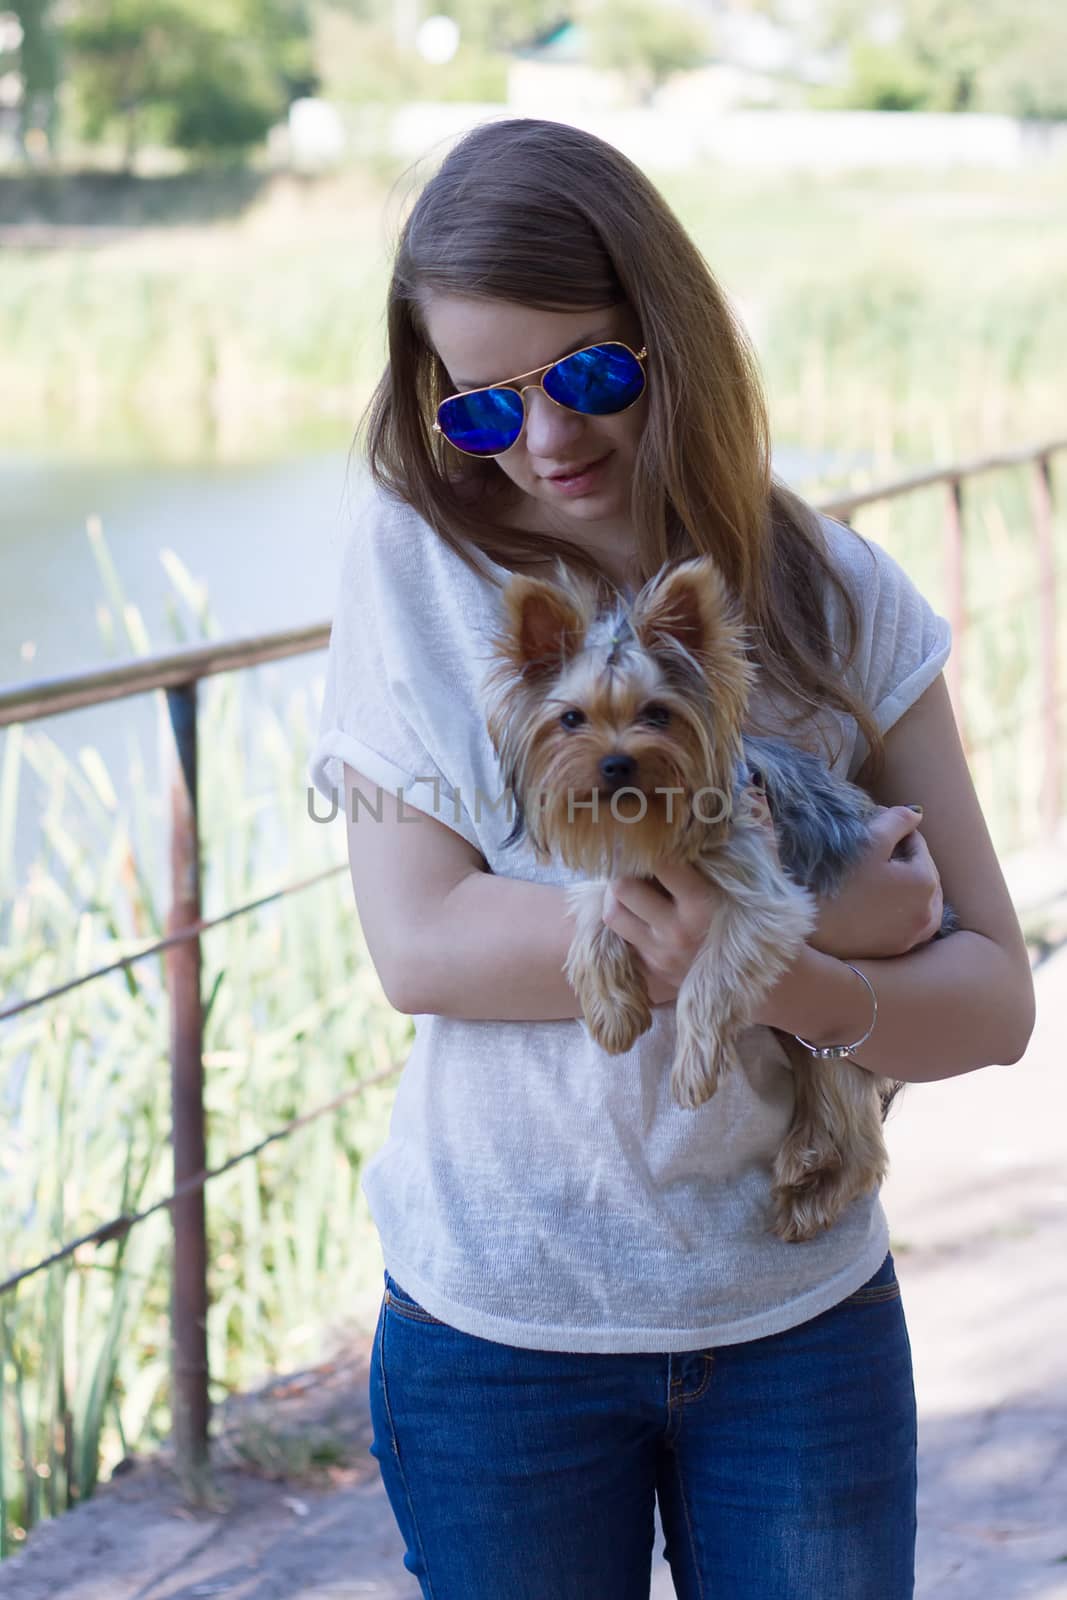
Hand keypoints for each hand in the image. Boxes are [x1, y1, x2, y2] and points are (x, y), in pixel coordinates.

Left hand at [602, 784, 777, 1003]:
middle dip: (626, 865)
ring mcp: (661, 952)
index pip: (661, 864)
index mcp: (705, 905)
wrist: (768, 983)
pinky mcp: (651, 968)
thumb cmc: (763, 916)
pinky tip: (634, 900)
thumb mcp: (765, 874)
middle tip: (632, 851)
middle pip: (625, 886)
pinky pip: (619, 933)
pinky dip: (621, 912)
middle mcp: (679, 932)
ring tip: (631, 874)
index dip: (650, 842)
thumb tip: (749, 785)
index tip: (649, 826)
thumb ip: (758, 831)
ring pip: (613, 909)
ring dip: (616, 889)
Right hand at [810, 804, 944, 960]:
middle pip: (923, 871)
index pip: (918, 844)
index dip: (896, 832)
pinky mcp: (902, 948)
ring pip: (923, 898)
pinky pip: (914, 920)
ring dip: (910, 883)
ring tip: (883, 876)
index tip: (874, 827)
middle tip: (877, 850)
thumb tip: (917, 813)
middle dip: (905, 858)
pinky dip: (906, 907)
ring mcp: (916, 932)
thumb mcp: (868, 842)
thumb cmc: (839, 881)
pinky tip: (886, 902)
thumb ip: (897, 821)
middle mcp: (929, 910)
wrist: (812, 929)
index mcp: (925, 881)